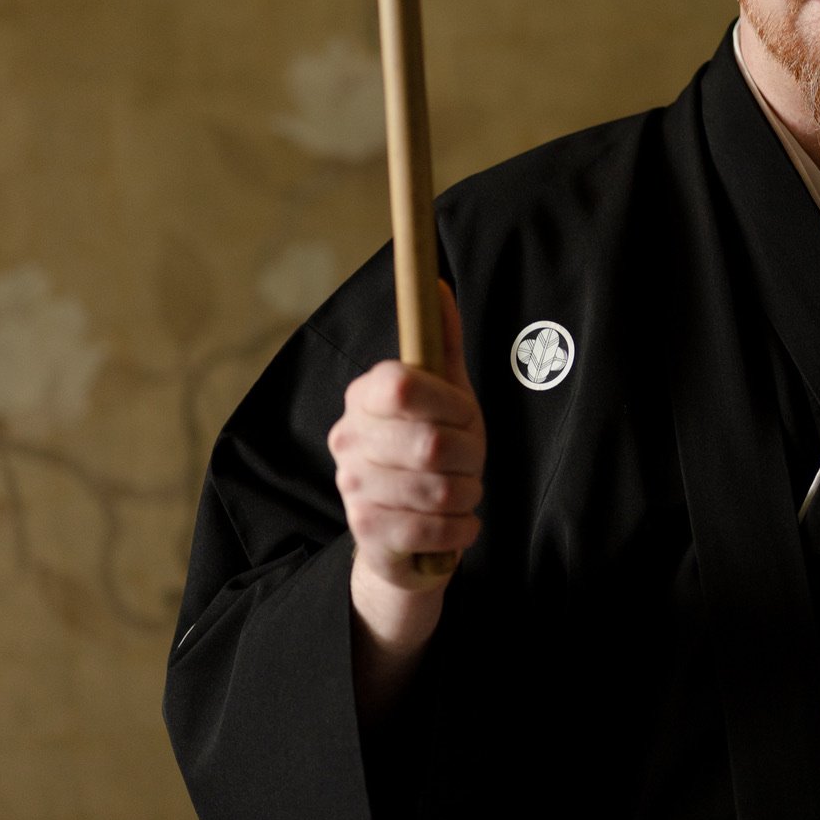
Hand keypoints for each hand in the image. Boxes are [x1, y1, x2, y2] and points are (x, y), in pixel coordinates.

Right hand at [328, 284, 484, 682]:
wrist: (405, 535)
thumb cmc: (431, 455)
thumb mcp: (446, 395)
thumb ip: (442, 342)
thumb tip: (438, 284)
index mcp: (364, 395)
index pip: (402, 384)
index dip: (448, 403)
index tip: (463, 413)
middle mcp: (348, 437)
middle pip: (433, 443)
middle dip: (471, 457)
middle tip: (470, 462)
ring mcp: (351, 485)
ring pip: (439, 489)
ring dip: (468, 494)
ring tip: (461, 492)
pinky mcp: (365, 531)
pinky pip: (433, 528)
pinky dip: (460, 529)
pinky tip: (456, 523)